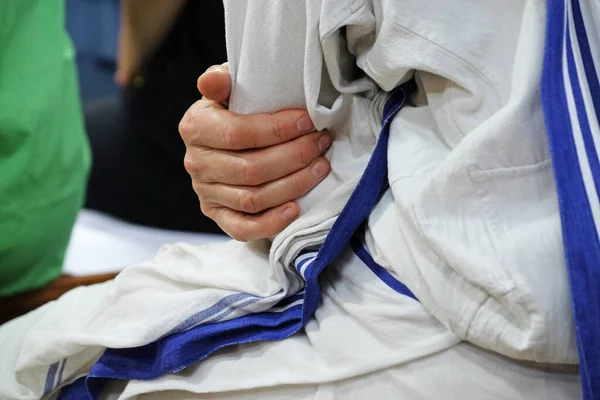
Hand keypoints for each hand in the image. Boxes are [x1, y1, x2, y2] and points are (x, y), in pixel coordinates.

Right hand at [179, 64, 331, 240]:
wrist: (221, 140)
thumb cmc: (233, 110)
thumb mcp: (228, 89)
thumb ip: (222, 80)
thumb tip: (213, 80)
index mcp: (196, 128)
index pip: (239, 133)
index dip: (278, 129)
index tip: (308, 121)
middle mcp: (197, 164)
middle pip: (251, 169)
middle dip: (294, 156)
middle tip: (321, 143)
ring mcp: (206, 194)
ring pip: (254, 198)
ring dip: (293, 184)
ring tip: (321, 167)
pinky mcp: (218, 216)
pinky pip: (243, 228)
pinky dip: (271, 223)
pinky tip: (296, 208)